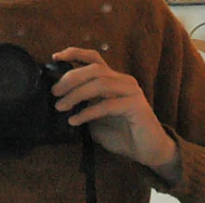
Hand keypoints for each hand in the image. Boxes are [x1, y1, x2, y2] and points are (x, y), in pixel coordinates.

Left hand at [51, 48, 177, 173]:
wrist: (149, 151)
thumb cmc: (121, 133)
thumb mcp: (96, 117)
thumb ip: (83, 105)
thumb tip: (59, 100)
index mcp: (113, 79)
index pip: (94, 58)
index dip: (74, 54)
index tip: (55, 57)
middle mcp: (123, 80)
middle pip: (94, 68)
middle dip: (71, 77)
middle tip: (55, 92)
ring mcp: (131, 91)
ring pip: (100, 83)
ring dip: (76, 94)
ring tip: (60, 106)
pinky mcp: (136, 106)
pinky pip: (108, 105)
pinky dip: (88, 112)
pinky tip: (75, 120)